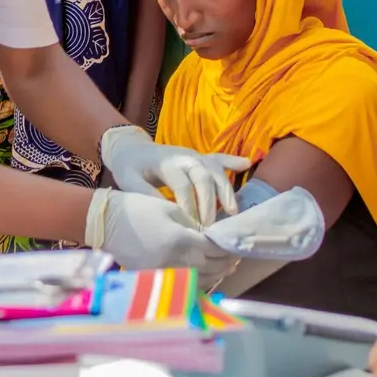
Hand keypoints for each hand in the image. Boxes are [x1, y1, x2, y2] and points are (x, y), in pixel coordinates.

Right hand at [85, 188, 239, 283]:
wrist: (106, 223)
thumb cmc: (138, 208)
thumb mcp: (170, 209)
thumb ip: (193, 224)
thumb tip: (210, 236)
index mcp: (182, 240)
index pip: (215, 249)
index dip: (228, 248)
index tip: (236, 244)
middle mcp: (177, 261)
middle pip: (212, 268)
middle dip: (226, 263)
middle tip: (234, 257)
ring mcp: (165, 273)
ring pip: (201, 281)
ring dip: (215, 274)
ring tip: (223, 267)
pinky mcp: (156, 279)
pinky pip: (184, 284)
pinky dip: (198, 281)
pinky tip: (202, 274)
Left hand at [100, 125, 249, 225]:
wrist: (131, 148)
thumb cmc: (130, 168)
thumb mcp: (129, 181)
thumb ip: (146, 194)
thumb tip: (166, 212)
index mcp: (167, 162)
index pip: (183, 185)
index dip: (189, 207)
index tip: (192, 228)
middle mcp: (185, 157)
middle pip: (204, 177)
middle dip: (210, 203)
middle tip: (211, 228)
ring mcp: (196, 156)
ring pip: (216, 171)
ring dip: (226, 191)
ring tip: (233, 212)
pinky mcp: (202, 158)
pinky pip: (220, 159)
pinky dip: (233, 161)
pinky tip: (247, 164)